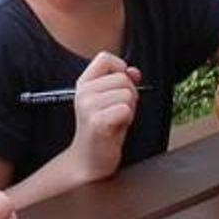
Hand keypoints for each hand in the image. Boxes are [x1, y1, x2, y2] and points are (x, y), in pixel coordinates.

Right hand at [68, 51, 140, 180]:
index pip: (105, 58)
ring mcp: (88, 107)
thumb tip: (134, 71)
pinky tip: (116, 128)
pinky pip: (125, 109)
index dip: (120, 69)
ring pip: (127, 94)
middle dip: (130, 95)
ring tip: (116, 121)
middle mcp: (83, 92)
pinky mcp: (97, 122)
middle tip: (118, 112)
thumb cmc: (103, 129)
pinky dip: (127, 119)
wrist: (89, 160)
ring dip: (129, 109)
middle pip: (122, 78)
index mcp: (83, 83)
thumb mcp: (111, 100)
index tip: (119, 87)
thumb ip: (122, 82)